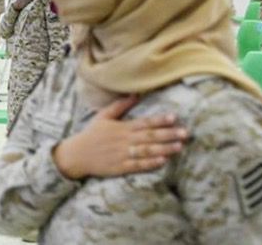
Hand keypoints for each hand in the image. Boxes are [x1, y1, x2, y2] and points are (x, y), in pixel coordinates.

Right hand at [52, 96, 186, 179]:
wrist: (76, 154)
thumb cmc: (91, 134)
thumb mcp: (103, 116)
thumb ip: (119, 106)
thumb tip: (135, 94)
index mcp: (121, 127)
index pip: (144, 122)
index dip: (159, 120)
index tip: (174, 117)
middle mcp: (124, 140)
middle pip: (149, 137)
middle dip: (168, 134)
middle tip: (185, 133)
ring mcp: (122, 154)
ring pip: (147, 151)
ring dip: (164, 148)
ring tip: (179, 146)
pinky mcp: (120, 167)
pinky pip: (138, 165)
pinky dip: (150, 163)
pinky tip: (162, 160)